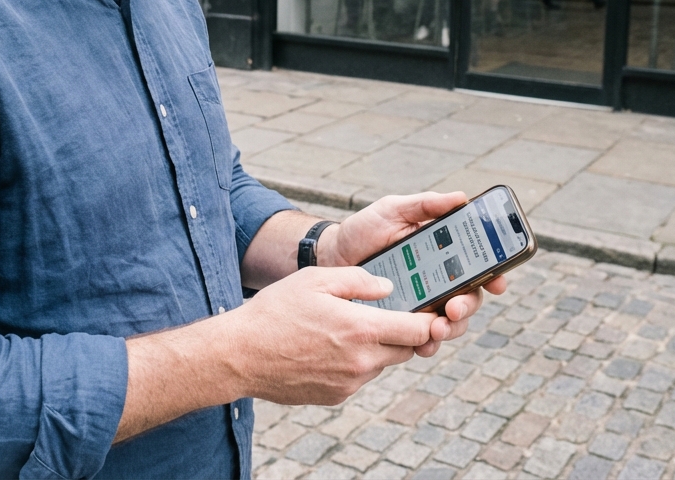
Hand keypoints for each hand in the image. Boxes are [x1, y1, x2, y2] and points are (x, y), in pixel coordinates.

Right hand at [220, 266, 436, 405]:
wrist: (241, 354)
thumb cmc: (276, 312)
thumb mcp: (316, 279)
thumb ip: (358, 280)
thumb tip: (387, 288)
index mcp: (362, 330)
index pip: (419, 330)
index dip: (431, 320)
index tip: (433, 310)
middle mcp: (362, 362)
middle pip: (404, 349)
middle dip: (402, 332)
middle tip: (387, 313)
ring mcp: (349, 383)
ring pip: (380, 363)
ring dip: (375, 347)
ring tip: (346, 327)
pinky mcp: (336, 395)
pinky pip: (358, 377)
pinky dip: (354, 362)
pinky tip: (328, 346)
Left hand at [316, 192, 507, 352]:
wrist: (331, 255)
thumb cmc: (364, 230)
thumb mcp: (392, 210)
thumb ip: (424, 204)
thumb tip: (461, 198)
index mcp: (443, 253)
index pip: (478, 266)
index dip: (495, 274)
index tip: (497, 282)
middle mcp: (439, 280)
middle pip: (469, 298)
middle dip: (468, 306)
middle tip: (455, 308)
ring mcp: (422, 303)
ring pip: (451, 323)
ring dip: (451, 329)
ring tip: (437, 328)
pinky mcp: (403, 322)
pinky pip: (422, 339)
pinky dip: (427, 344)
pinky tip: (423, 345)